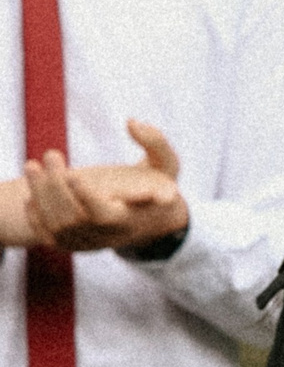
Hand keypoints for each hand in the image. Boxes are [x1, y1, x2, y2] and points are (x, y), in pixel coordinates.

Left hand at [10, 120, 188, 252]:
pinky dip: (36, 215)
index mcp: (134, 216)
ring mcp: (93, 242)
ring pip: (58, 225)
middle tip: (52, 154)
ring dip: (41, 194)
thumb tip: (130, 122)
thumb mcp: (167, 164)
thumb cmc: (157, 186)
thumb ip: (156, 142)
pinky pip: (49, 237)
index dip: (87, 198)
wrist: (151, 222)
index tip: (74, 175)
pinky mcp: (77, 244)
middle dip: (57, 186)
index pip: (106, 215)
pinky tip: (33, 194)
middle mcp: (111, 235)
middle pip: (75, 217)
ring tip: (34, 165)